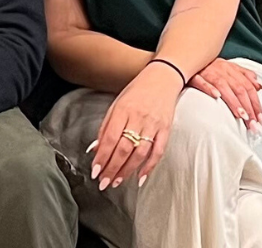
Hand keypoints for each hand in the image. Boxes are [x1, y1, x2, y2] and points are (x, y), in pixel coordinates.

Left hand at [89, 62, 180, 190]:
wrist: (163, 77)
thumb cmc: (137, 91)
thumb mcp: (116, 104)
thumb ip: (106, 127)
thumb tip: (96, 149)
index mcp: (123, 110)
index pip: (110, 138)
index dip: (102, 157)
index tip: (95, 171)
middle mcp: (138, 117)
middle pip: (124, 149)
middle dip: (112, 168)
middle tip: (104, 182)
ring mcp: (153, 124)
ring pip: (140, 153)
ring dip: (127, 171)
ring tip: (117, 182)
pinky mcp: (166, 129)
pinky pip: (158, 151)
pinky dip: (149, 166)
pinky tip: (140, 177)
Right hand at [187, 58, 261, 126]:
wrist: (185, 57)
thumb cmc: (208, 65)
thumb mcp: (228, 67)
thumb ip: (244, 76)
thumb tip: (260, 87)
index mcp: (230, 69)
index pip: (248, 86)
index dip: (256, 103)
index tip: (261, 119)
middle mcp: (221, 69)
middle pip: (239, 88)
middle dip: (248, 107)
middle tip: (253, 123)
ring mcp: (207, 72)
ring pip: (223, 86)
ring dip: (233, 101)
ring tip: (241, 115)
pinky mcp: (192, 75)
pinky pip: (201, 81)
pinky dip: (209, 88)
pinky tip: (216, 96)